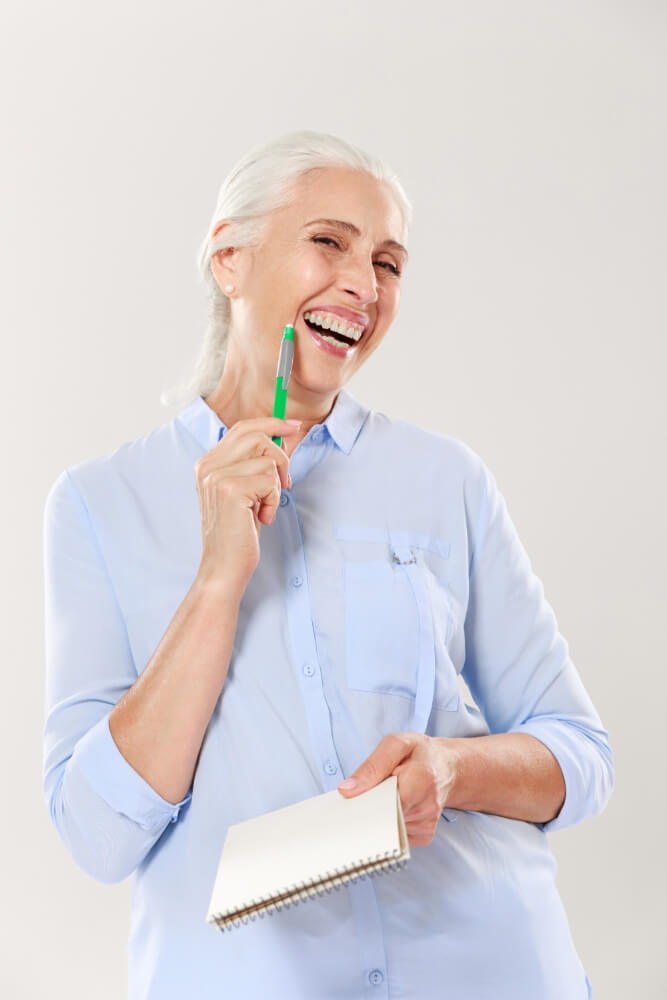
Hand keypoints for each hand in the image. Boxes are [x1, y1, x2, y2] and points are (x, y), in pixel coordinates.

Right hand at [194, 417, 301, 593]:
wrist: (224, 567)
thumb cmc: (238, 532)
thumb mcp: (244, 491)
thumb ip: (251, 463)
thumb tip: (281, 435)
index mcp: (208, 463)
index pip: (242, 427)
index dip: (271, 423)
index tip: (293, 426)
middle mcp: (207, 466)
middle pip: (257, 435)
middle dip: (281, 457)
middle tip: (284, 484)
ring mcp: (216, 476)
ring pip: (267, 459)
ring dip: (275, 486)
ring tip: (263, 508)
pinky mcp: (230, 490)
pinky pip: (269, 479)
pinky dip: (272, 500)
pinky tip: (261, 518)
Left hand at [337, 733, 458, 846]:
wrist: (448, 767)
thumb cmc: (421, 753)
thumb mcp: (396, 745)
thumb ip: (372, 766)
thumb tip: (346, 790)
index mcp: (421, 779)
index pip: (384, 803)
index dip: (363, 804)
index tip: (348, 801)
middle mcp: (428, 806)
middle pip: (383, 820)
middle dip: (367, 811)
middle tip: (361, 797)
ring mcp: (427, 823)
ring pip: (387, 830)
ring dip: (377, 817)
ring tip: (381, 797)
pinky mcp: (425, 835)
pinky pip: (396, 836)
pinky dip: (388, 824)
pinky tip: (391, 808)